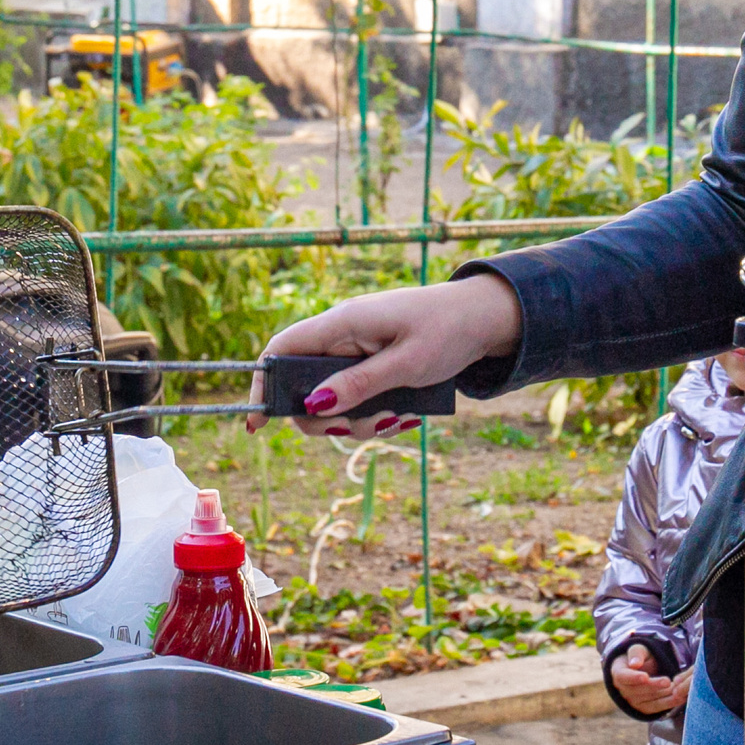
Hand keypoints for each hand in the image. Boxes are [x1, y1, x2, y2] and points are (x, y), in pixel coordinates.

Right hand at [251, 274, 523, 437]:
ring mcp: (357, 351)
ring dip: (358, 420)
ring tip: (397, 417)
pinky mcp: (373, 365)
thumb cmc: (448, 331)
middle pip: (304, 386)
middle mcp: (343, 336)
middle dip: (328, 417)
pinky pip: (357, 398)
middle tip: (365, 425)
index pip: (281, 349)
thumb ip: (359, 384)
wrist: (486, 319)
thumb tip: (313, 406)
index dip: (262, 384)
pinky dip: (375, 413)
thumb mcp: (406, 364)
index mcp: (343, 323)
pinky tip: (404, 413)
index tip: (258, 422)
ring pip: (333, 399)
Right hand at [609, 645, 688, 714]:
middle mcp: (623, 690)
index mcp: (618, 673)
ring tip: (677, 687)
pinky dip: (669, 703)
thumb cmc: (639, 657)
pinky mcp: (645, 708)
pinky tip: (680, 698)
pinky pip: (656, 708)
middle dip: (654, 686)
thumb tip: (635, 664)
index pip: (623, 677)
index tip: (645, 676)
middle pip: (638, 690)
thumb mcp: (638, 650)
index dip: (634, 678)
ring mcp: (633, 701)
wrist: (643, 670)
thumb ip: (636, 654)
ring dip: (663, 695)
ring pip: (649, 700)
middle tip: (668, 681)